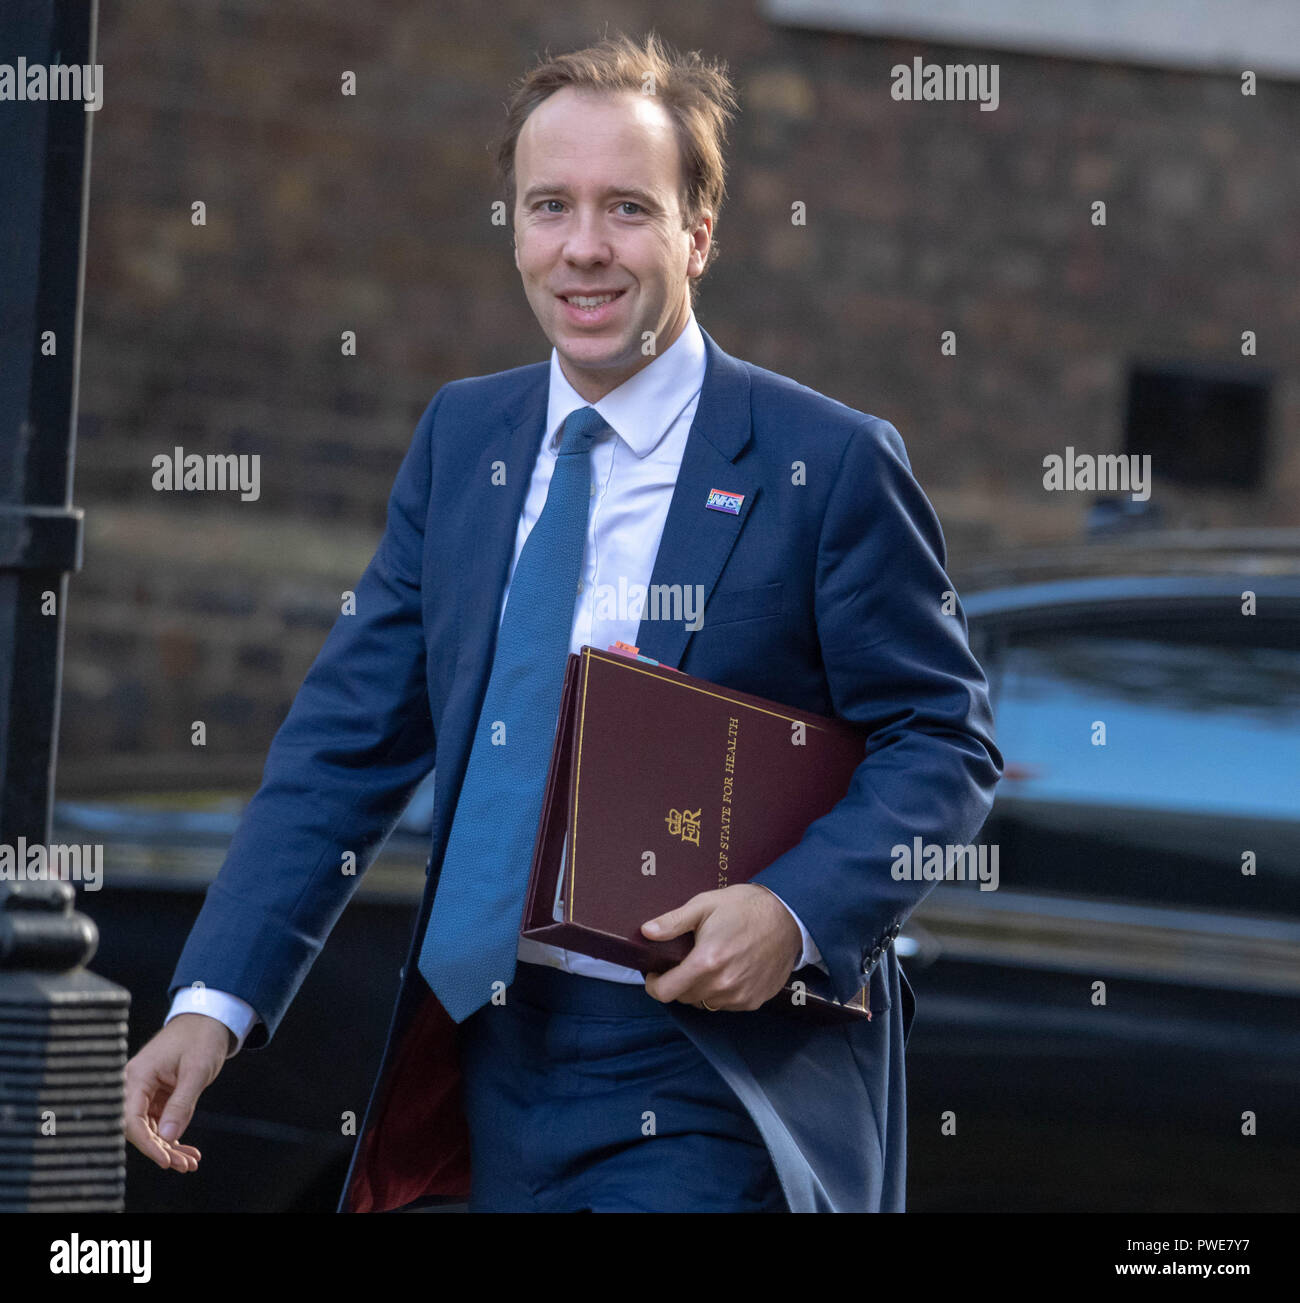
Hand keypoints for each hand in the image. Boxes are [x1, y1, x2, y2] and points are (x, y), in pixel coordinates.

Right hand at [123, 1014, 230, 1171]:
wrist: (210, 1019)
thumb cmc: (201, 1037)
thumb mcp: (196, 1070)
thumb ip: (182, 1104)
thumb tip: (167, 1138)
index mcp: (137, 1076)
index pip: (131, 1120)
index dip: (148, 1145)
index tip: (166, 1161)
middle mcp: (135, 1085)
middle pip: (139, 1129)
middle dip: (161, 1150)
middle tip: (185, 1166)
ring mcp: (146, 1091)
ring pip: (150, 1129)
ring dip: (169, 1147)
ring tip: (190, 1162)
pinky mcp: (157, 1095)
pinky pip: (160, 1122)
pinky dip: (173, 1136)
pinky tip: (188, 1151)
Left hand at [640, 884, 802, 1011]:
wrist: (788, 917)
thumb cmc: (745, 907)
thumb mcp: (705, 905)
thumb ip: (673, 921)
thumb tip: (646, 932)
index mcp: (706, 962)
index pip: (666, 992)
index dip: (654, 984)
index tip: (654, 973)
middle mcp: (723, 985)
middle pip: (684, 998)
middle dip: (676, 983)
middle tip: (682, 963)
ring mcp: (740, 996)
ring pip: (705, 1003)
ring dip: (699, 989)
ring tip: (706, 965)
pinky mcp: (754, 1001)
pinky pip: (726, 1004)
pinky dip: (720, 992)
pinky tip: (727, 971)